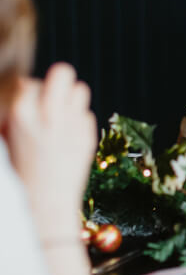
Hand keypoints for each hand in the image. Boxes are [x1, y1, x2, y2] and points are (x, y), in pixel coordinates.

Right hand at [5, 63, 95, 228]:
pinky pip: (86, 115)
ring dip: (70, 97)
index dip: (28, 90)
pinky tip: (68, 136)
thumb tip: (25, 90)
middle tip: (52, 94)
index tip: (28, 101)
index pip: (29, 83)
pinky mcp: (89, 135)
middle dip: (57, 80)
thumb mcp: (7, 141)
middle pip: (62, 73)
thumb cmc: (19, 171)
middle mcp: (49, 116)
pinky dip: (78, 120)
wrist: (43, 202)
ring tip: (61, 113)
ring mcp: (72, 125)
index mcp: (21, 116)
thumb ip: (15, 115)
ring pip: (80, 89)